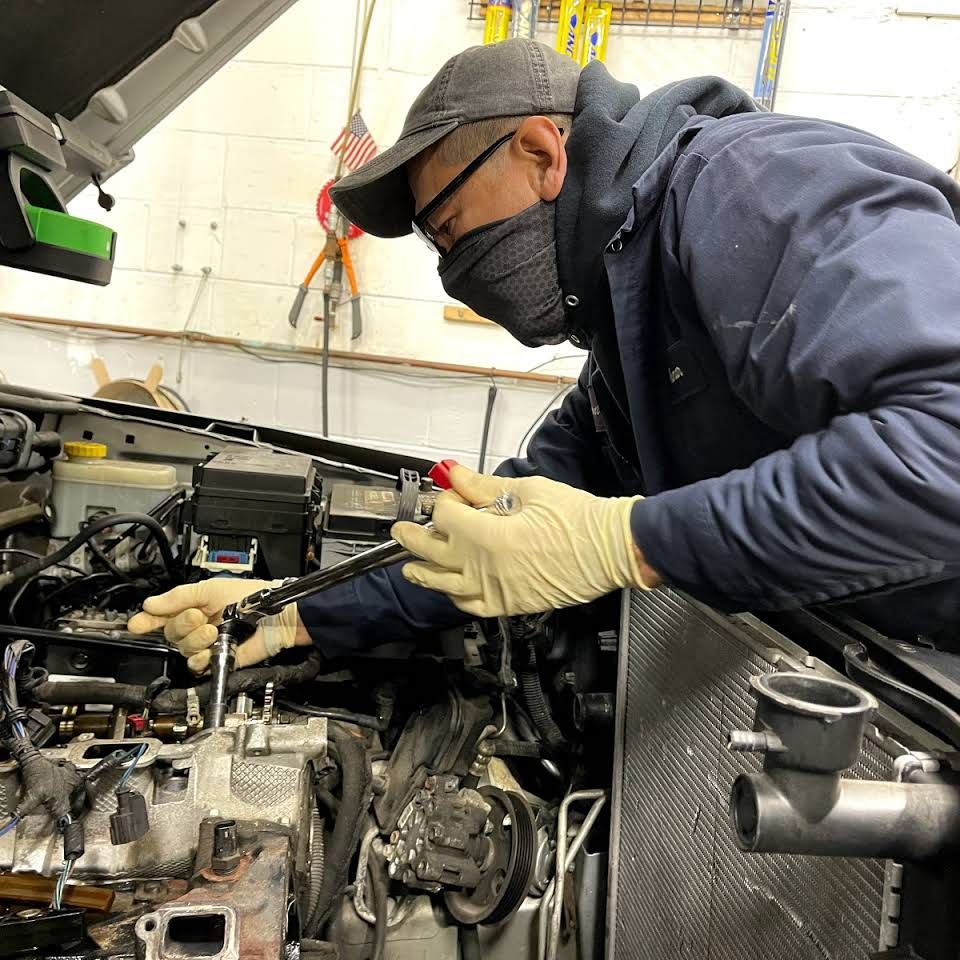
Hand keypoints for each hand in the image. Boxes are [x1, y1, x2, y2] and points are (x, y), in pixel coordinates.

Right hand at [127, 579, 309, 672]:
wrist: (278, 616)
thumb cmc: (256, 598)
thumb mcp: (212, 589)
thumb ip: (179, 597)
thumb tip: (150, 605)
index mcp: (195, 605)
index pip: (163, 615)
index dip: (147, 620)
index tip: (135, 624)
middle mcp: (199, 625)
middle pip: (170, 633)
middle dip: (182, 624)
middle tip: (199, 616)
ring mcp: (208, 643)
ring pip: (182, 649)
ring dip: (195, 639)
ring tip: (213, 630)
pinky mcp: (218, 659)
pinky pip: (196, 665)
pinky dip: (200, 658)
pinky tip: (210, 648)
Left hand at [392, 466, 657, 617]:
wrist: (610, 548)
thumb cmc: (576, 518)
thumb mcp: (527, 491)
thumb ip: (483, 486)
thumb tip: (453, 473)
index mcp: (488, 537)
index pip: (446, 516)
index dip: (444, 500)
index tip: (449, 491)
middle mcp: (485, 569)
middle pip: (433, 552)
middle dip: (413, 537)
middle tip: (401, 529)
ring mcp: (496, 590)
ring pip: (445, 585)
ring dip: (424, 573)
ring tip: (410, 567)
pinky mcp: (511, 604)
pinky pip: (471, 606)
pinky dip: (455, 598)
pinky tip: (448, 590)